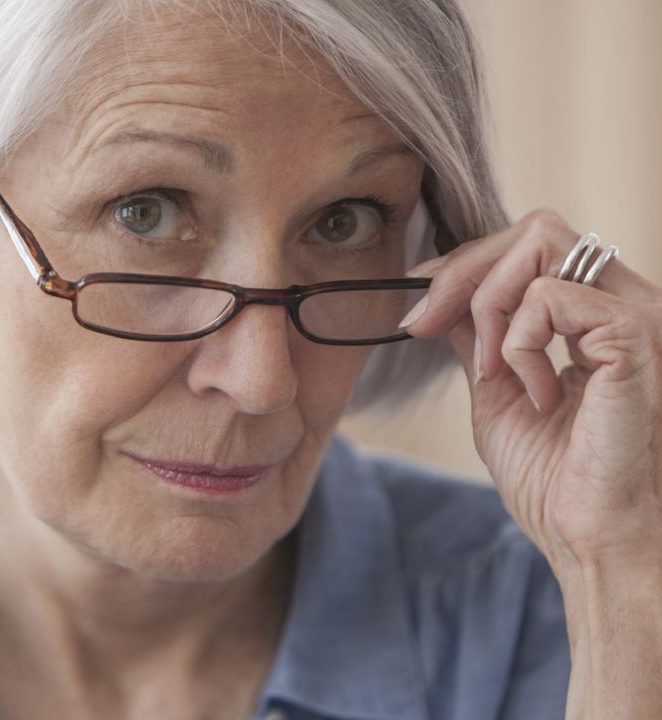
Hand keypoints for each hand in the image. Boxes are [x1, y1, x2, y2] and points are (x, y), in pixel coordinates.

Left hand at [400, 210, 661, 575]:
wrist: (593, 540)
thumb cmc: (558, 482)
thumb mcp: (498, 393)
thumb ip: (479, 338)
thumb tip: (440, 298)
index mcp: (599, 316)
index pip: (532, 243)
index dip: (464, 266)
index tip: (418, 314)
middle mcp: (628, 304)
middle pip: (536, 228)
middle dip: (463, 272)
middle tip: (427, 327)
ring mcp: (639, 315)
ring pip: (541, 242)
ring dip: (490, 308)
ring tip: (496, 376)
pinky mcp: (638, 336)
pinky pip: (551, 294)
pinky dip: (520, 343)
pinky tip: (537, 394)